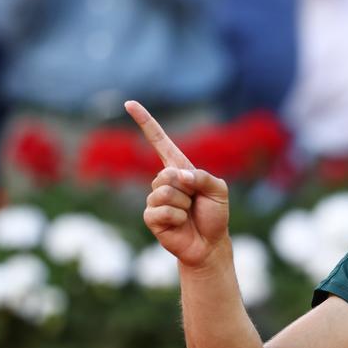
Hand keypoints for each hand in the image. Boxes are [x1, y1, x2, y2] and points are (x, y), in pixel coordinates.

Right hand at [127, 101, 231, 268]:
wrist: (210, 244)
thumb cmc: (214, 214)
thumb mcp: (219, 190)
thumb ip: (203, 177)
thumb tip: (178, 177)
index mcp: (179, 168)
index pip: (159, 141)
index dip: (144, 121)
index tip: (129, 103)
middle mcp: (163, 181)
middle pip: (166, 174)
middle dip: (187, 189)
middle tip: (195, 202)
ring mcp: (155, 199)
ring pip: (164, 192)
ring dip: (183, 205)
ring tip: (188, 214)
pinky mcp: (151, 217)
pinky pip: (160, 211)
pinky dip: (176, 218)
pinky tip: (180, 224)